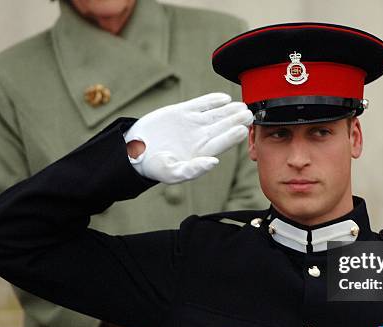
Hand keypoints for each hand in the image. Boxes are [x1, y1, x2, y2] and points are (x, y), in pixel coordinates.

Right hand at [125, 92, 252, 183]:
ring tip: (241, 105)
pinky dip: (212, 100)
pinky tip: (224, 98)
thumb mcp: (172, 173)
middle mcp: (201, 137)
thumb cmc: (155, 166)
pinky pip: (200, 104)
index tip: (244, 129)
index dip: (233, 136)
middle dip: (236, 120)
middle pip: (223, 126)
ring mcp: (193, 123)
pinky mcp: (182, 111)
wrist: (135, 150)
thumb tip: (214, 162)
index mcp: (201, 152)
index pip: (222, 143)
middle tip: (248, 114)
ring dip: (229, 109)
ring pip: (215, 114)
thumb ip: (193, 169)